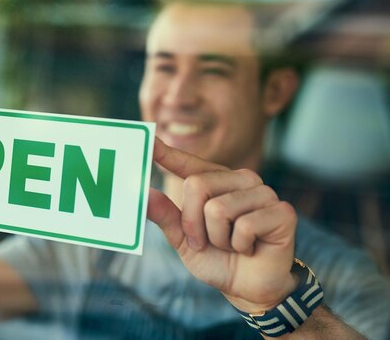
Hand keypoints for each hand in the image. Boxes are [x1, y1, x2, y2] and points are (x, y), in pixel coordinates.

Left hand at [147, 138, 297, 312]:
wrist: (248, 288)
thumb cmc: (217, 259)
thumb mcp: (184, 240)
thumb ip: (167, 217)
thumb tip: (146, 195)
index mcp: (217, 181)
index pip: (189, 164)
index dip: (168, 153)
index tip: (149, 141)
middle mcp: (241, 180)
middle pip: (197, 185)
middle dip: (194, 224)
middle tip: (207, 242)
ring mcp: (264, 193)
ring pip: (218, 208)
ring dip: (219, 238)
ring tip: (233, 245)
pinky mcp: (282, 212)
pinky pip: (244, 226)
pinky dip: (240, 245)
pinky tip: (251, 248)